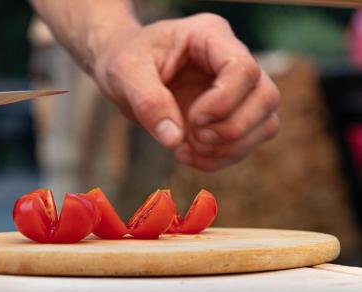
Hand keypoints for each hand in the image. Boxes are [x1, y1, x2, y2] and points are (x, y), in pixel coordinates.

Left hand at [93, 13, 279, 170]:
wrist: (122, 72)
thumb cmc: (124, 60)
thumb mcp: (125, 73)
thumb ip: (148, 102)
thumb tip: (175, 139)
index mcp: (210, 36)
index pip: (244, 68)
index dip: (224, 102)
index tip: (192, 119)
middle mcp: (231, 60)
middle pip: (266, 97)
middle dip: (231, 129)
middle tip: (192, 136)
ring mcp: (235, 90)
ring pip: (265, 123)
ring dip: (230, 148)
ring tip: (187, 149)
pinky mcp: (228, 115)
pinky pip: (246, 143)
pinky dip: (220, 158)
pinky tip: (187, 155)